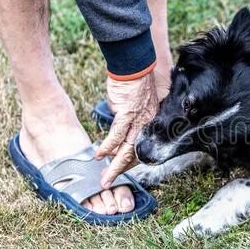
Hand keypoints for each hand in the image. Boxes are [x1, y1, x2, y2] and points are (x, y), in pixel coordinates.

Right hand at [96, 72, 158, 187]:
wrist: (135, 65)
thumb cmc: (134, 81)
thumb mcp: (136, 102)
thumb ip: (130, 115)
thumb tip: (120, 123)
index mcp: (149, 122)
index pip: (140, 147)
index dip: (129, 161)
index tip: (119, 170)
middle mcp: (146, 124)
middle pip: (134, 153)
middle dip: (120, 170)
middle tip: (108, 183)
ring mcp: (137, 120)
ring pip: (126, 149)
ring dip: (114, 165)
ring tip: (104, 177)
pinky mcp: (127, 114)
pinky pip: (117, 135)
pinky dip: (108, 147)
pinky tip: (100, 155)